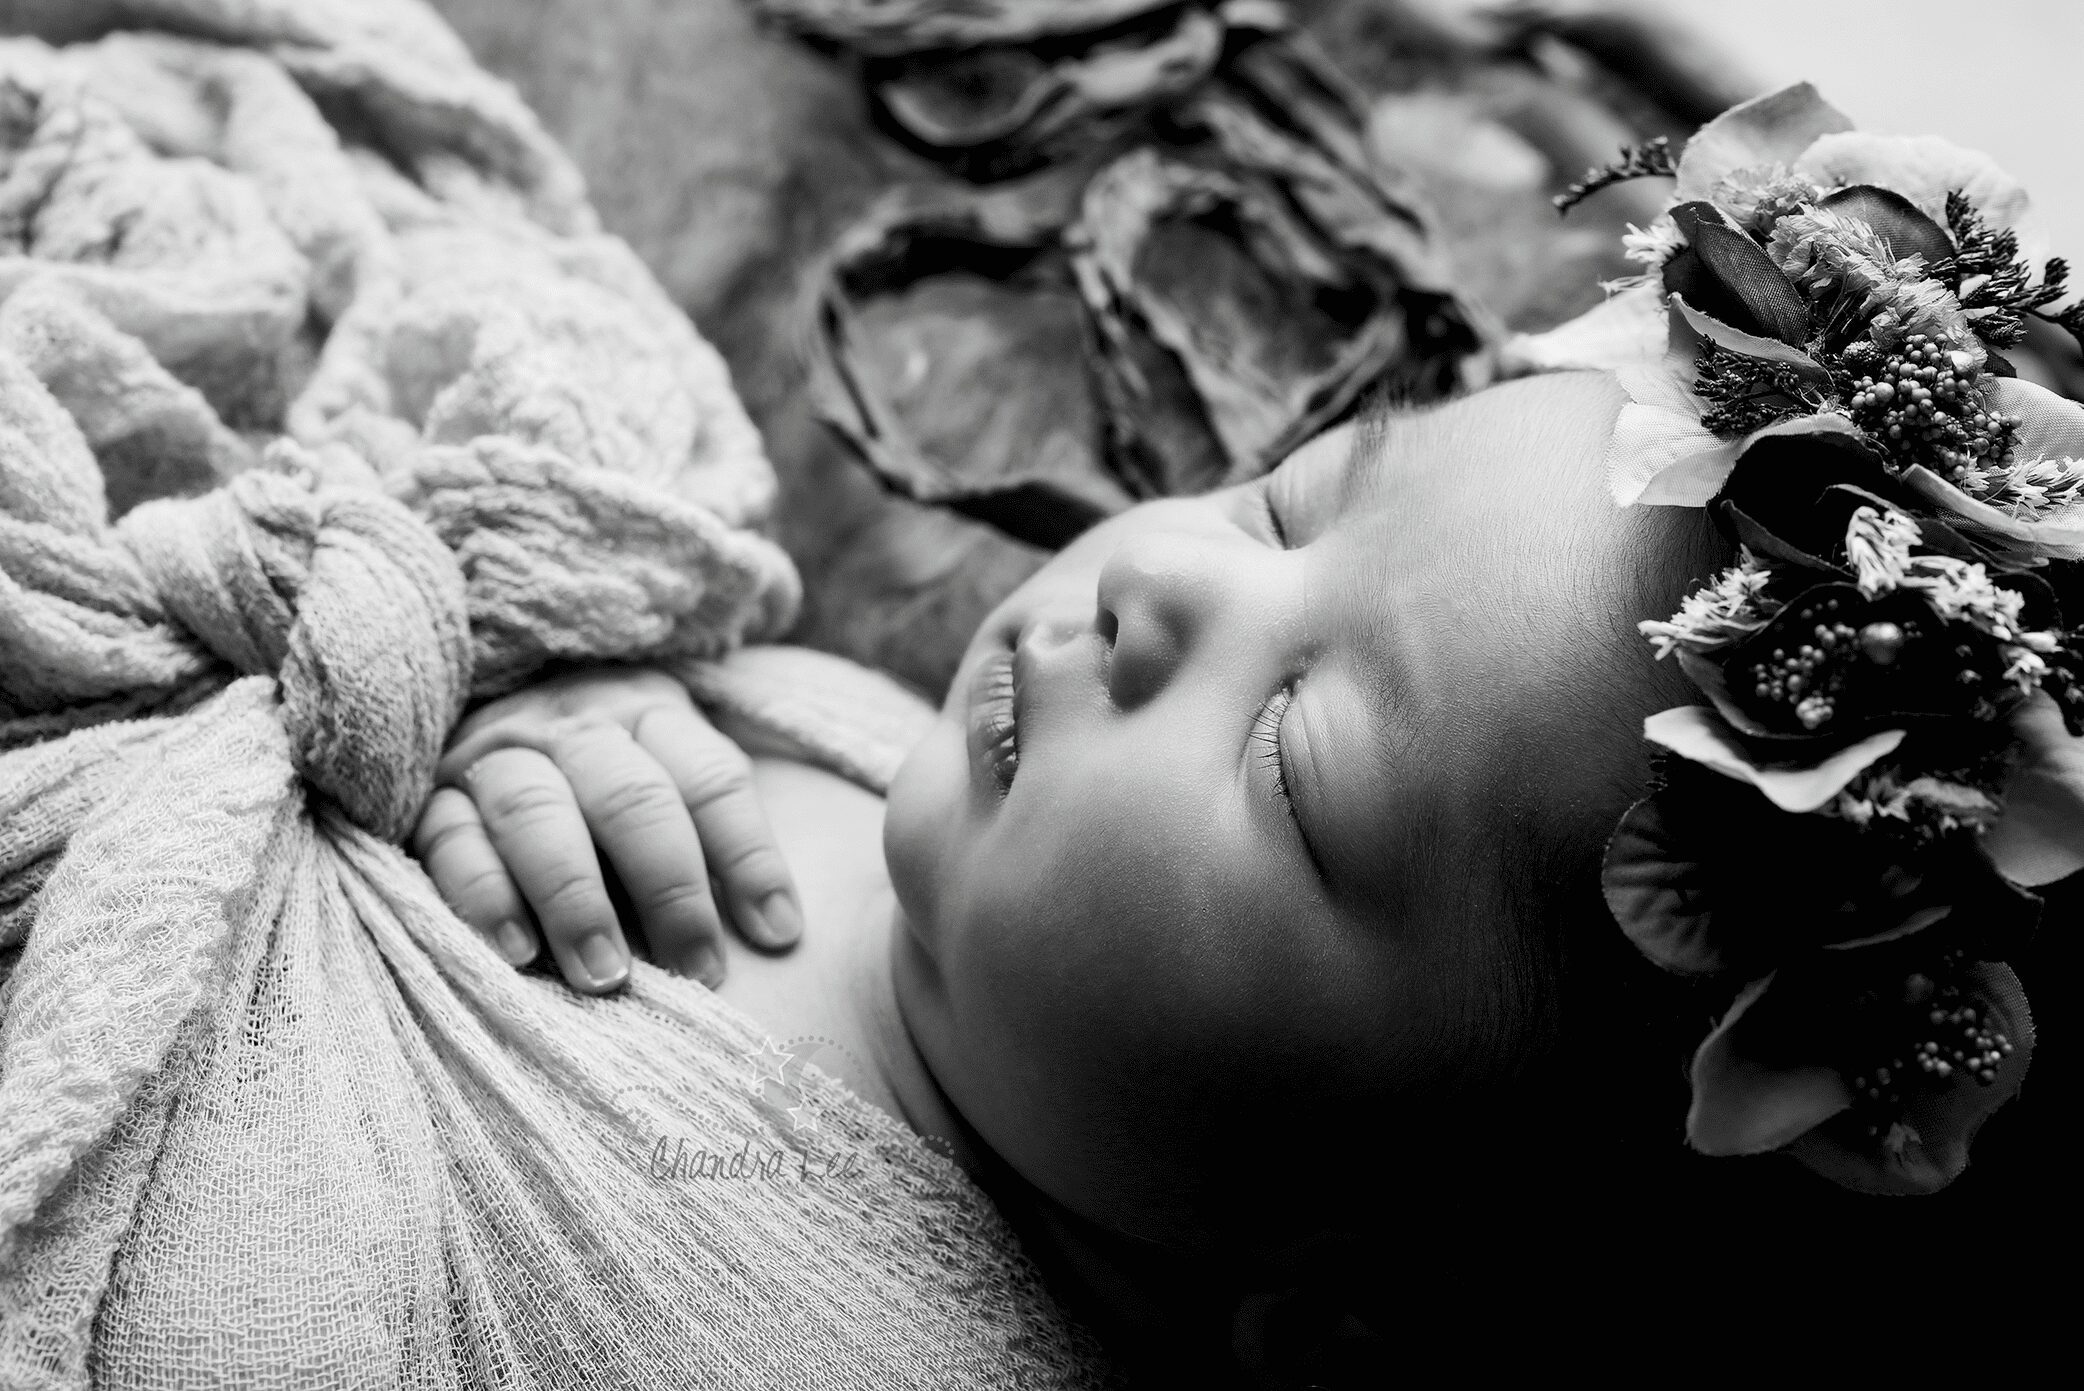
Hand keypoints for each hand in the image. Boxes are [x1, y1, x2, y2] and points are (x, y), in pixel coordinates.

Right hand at [411, 666, 800, 991]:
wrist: (476, 696)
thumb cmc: (606, 779)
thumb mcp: (668, 770)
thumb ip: (719, 824)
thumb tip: (782, 928)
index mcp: (652, 713)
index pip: (712, 780)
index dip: (751, 858)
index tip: (779, 938)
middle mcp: (575, 725)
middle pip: (632, 798)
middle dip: (671, 890)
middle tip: (698, 973)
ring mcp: (496, 752)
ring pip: (537, 813)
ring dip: (577, 899)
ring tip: (608, 977)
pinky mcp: (428, 795)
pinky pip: (451, 839)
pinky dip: (484, 896)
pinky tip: (517, 953)